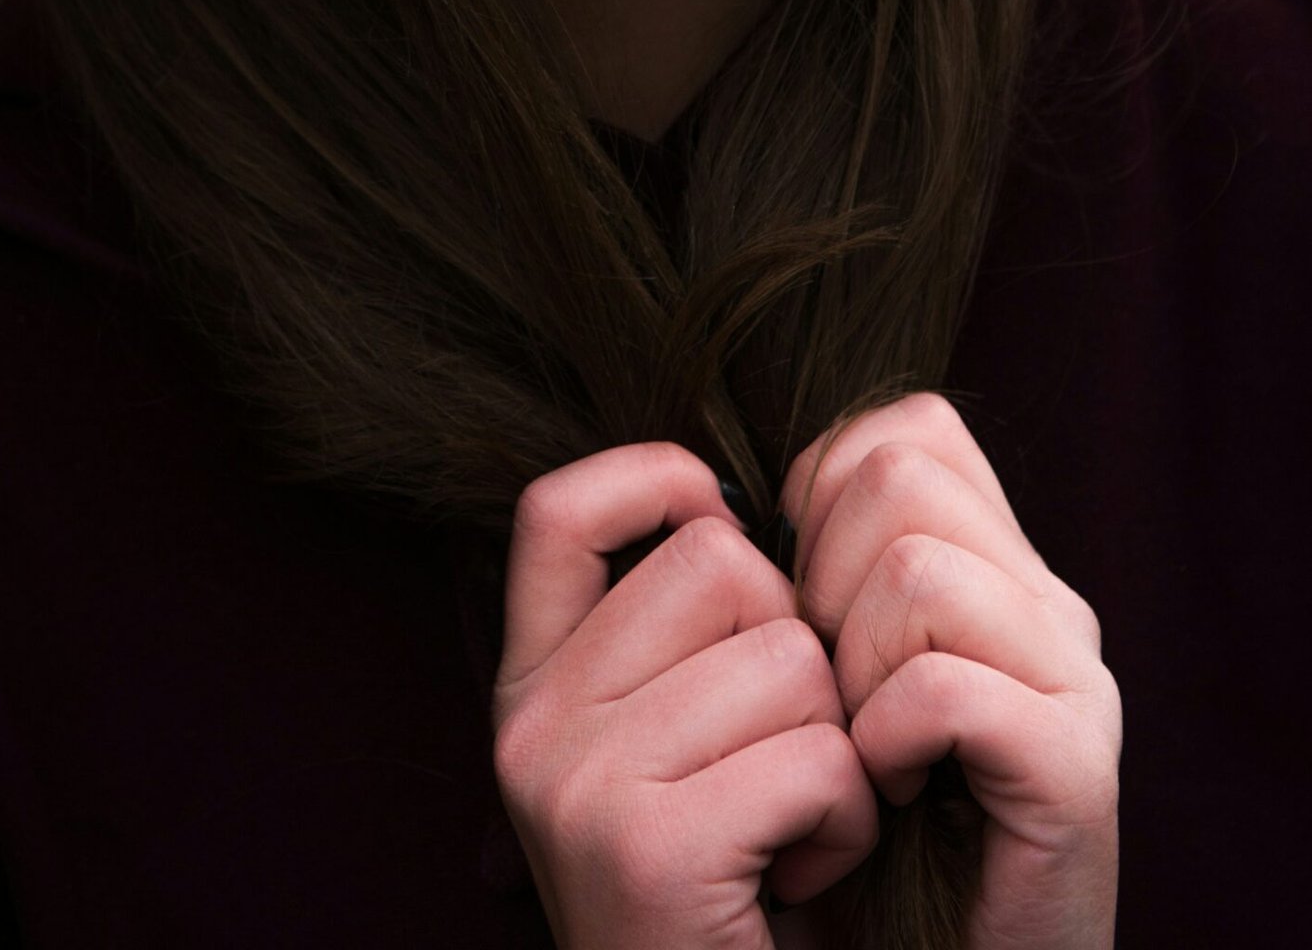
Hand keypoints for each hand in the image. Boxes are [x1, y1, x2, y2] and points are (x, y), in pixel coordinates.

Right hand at [491, 441, 879, 949]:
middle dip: (794, 649)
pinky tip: (801, 883)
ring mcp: (574, 783)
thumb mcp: (675, 746)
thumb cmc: (734, 897)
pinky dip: (847, 822)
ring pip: (786, 657)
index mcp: (530, 688)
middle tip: (779, 762)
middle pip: (717, 564)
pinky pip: (816, 758)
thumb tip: (731, 498)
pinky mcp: (644, 850)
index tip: (721, 518)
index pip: (557, 509)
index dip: (649, 480)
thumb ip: (675, 631)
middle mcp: (529, 726)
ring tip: (793, 834)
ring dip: (835, 748)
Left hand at [783, 393, 1121, 949]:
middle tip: (828, 687)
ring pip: (919, 571)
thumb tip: (722, 494)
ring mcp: (1073, 680)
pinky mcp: (1076, 769)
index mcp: (992, 563)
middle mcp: (1045, 603)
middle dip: (823, 576)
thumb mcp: (814, 679)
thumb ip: (804, 573)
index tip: (802, 601)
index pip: (905, 428)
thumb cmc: (849, 836)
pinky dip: (888, 739)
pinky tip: (888, 793)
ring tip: (859, 745)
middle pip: (901, 474)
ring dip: (852, 664)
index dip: (821, 493)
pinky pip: (945, 689)